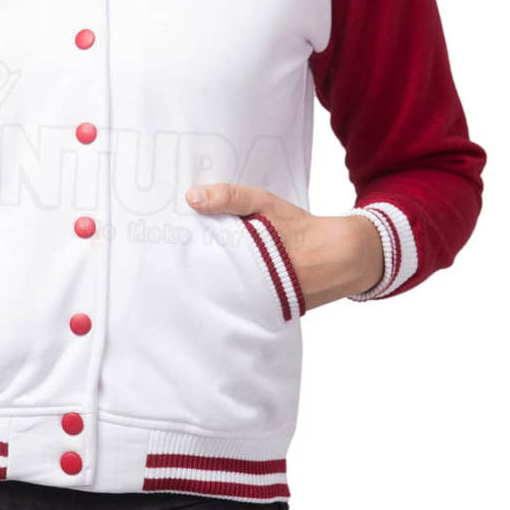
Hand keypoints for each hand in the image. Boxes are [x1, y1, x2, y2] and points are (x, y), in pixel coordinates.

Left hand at [185, 182, 383, 309]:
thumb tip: (192, 198)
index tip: (169, 245)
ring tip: (189, 269)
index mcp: (244, 263)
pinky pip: (238, 300)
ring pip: (221, 293)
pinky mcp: (263, 311)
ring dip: (210, 281)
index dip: (186, 255)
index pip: (201, 264)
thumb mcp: (264, 203)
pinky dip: (229, 289)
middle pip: (207, 281)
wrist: (340, 257)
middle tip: (173, 257)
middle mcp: (247, 289)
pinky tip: (218, 279)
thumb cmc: (299, 228)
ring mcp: (255, 304)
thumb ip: (229, 198)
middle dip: (193, 271)